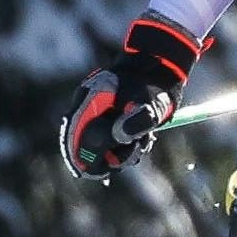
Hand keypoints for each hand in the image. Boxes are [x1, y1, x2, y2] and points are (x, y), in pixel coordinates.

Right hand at [61, 12, 204, 178]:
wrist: (159, 67)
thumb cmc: (154, 83)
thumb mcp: (151, 100)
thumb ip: (138, 119)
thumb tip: (121, 136)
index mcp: (90, 102)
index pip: (77, 138)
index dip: (86, 158)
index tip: (104, 169)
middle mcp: (88, 111)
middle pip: (86, 149)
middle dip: (110, 158)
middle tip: (134, 150)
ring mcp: (97, 117)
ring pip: (102, 149)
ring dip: (123, 153)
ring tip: (144, 140)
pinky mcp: (109, 123)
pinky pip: (112, 145)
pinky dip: (126, 148)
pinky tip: (143, 139)